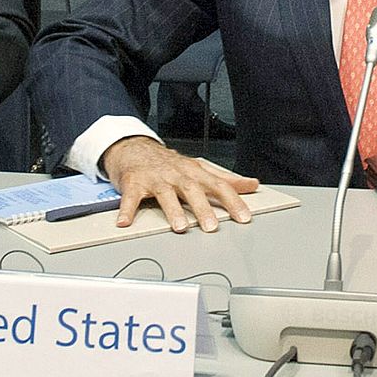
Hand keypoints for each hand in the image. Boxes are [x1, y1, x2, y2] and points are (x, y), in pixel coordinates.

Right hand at [100, 136, 259, 232]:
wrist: (136, 149)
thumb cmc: (171, 164)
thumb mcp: (200, 169)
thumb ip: (225, 179)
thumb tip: (252, 184)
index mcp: (195, 172)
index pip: (219, 185)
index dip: (233, 201)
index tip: (244, 217)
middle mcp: (177, 175)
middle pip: (193, 190)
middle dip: (204, 208)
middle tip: (212, 227)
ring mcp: (156, 179)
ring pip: (166, 195)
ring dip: (173, 211)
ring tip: (180, 227)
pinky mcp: (134, 184)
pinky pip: (131, 198)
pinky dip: (127, 210)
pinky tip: (125, 222)